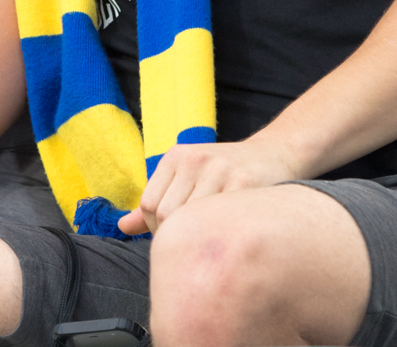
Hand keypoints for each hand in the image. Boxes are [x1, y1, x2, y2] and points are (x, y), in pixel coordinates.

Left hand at [115, 135, 301, 235]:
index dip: (156, 229)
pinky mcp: (245, 183)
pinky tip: (228, 235)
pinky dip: (220, 235)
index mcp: (177, 156)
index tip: (176, 235)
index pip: (148, 205)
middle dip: (176, 236)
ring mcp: (221, 170)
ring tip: (211, 241)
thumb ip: (155, 201)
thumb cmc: (226, 172)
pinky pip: (219, 221)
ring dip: (198, 239)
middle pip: (166, 215)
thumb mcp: (187, 177)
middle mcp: (196, 159)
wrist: (275, 155)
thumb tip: (122, 227)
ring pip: (191, 221)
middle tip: (194, 242)